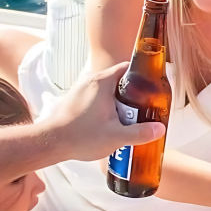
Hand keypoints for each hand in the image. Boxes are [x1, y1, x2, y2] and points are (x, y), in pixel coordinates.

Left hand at [40, 62, 165, 161]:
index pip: (128, 68)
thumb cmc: (81, 136)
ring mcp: (81, 89)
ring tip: (127, 120)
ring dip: (119, 103)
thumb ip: (141, 133)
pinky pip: (96, 98)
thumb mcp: (116, 137)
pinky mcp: (74, 100)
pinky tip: (109, 124)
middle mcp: (91, 81)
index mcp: (103, 82)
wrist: (49, 143)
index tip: (152, 89)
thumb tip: (160, 129)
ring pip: (107, 91)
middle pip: (119, 81)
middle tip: (142, 110)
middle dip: (132, 95)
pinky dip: (106, 107)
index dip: (142, 77)